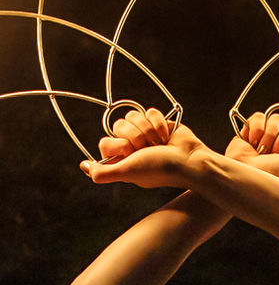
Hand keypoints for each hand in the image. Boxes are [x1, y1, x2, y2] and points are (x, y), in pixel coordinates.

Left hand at [79, 109, 203, 188]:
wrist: (188, 160)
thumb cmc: (160, 169)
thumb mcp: (129, 172)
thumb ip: (104, 172)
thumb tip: (85, 167)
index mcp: (122, 159)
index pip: (105, 142)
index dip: (118, 145)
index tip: (129, 153)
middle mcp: (131, 146)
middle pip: (118, 126)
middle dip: (136, 136)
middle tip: (147, 148)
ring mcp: (144, 133)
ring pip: (133, 116)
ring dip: (148, 130)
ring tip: (159, 143)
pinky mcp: (157, 122)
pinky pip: (148, 111)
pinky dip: (159, 123)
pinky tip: (166, 136)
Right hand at [225, 112, 278, 188]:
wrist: (243, 175)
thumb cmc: (272, 177)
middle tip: (273, 155)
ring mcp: (267, 136)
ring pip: (277, 119)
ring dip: (269, 136)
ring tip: (261, 150)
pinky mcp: (251, 129)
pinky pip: (260, 116)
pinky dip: (256, 128)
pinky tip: (251, 142)